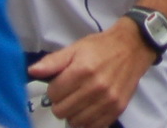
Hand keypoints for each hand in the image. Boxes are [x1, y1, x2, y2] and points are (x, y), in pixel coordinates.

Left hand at [28, 22, 154, 127]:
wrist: (134, 47)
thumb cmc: (102, 47)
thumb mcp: (76, 48)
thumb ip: (53, 61)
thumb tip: (32, 71)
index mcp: (82, 70)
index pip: (53, 94)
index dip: (54, 89)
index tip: (61, 84)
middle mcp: (96, 87)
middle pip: (62, 111)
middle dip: (61, 103)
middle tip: (69, 93)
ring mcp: (108, 100)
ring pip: (75, 122)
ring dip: (73, 113)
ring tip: (79, 101)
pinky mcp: (118, 108)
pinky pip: (94, 126)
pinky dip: (87, 121)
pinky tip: (89, 108)